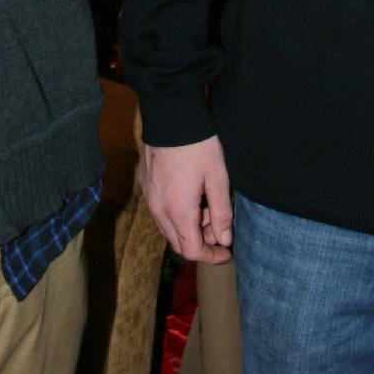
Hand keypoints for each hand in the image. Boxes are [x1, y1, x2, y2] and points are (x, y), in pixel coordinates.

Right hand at [141, 137, 233, 263]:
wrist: (171, 116)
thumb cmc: (198, 145)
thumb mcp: (218, 178)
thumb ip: (221, 213)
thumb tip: (223, 240)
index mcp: (178, 211)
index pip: (193, 251)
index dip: (211, 257)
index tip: (226, 251)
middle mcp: (159, 210)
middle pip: (179, 244)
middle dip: (202, 242)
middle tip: (219, 225)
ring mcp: (150, 199)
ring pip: (169, 229)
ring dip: (189, 228)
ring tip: (207, 205)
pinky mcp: (146, 187)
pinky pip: (161, 214)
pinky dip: (178, 215)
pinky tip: (192, 195)